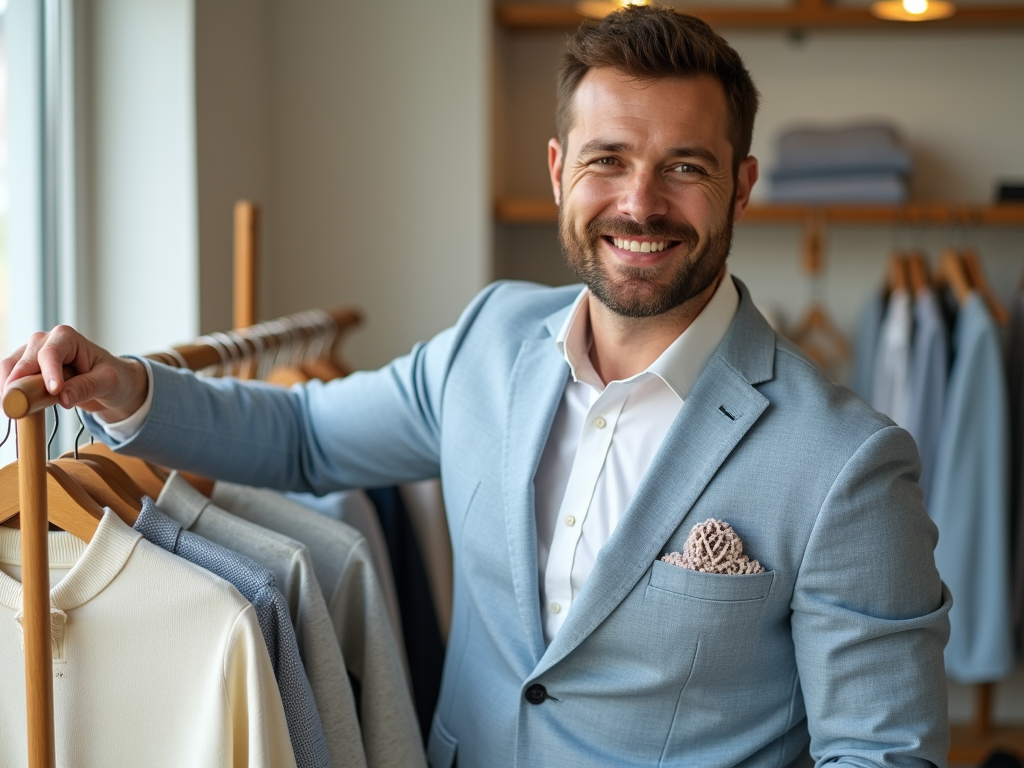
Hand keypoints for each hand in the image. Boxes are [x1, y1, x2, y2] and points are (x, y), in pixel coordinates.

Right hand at [0, 326, 148, 420]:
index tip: (53, 391)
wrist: (107, 383)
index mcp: (67, 337)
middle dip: (20, 383)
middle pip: (24, 361)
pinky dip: (10, 392)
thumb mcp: (108, 381)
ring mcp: (32, 354)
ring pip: (10, 368)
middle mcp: (45, 341)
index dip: (49, 372)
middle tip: (19, 408)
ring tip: (15, 411)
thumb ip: (87, 387)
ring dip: (10, 389)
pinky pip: (10, 379)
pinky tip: (15, 407)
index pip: (51, 354)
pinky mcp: (26, 369)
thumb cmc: (112, 377)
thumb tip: (63, 397)